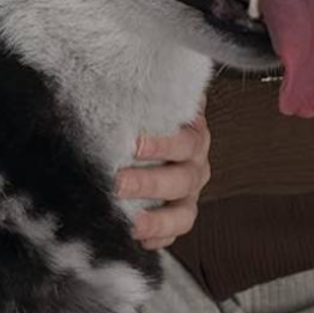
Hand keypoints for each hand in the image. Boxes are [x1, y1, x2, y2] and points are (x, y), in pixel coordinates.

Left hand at [113, 94, 211, 250]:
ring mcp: (189, 195)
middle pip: (181, 180)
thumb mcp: (150, 97)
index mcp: (193, 135)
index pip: (184, 141)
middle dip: (149, 183)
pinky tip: (139, 241)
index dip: (162, 144)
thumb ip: (143, 90)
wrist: (160, 129)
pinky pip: (175, 235)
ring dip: (157, 221)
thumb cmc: (149, 113)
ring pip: (183, 214)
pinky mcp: (179, 216)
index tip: (133, 144)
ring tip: (132, 224)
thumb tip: (119, 71)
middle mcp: (195, 166)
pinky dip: (159, 240)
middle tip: (118, 183)